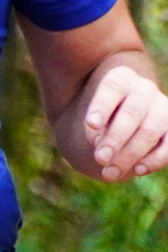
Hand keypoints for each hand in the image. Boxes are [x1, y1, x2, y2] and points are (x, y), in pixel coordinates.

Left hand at [83, 63, 167, 181]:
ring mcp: (162, 107)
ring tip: (109, 173)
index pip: (111, 89)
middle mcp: (144, 89)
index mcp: (120, 78)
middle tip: (99, 159)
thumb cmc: (101, 114)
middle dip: (115, 139)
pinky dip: (154, 159)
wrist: (123, 116)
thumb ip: (95, 126)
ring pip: (150, 131)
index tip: (90, 124)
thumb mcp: (92, 114)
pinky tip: (137, 170)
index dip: (101, 106)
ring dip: (130, 155)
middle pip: (131, 114)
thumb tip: (101, 143)